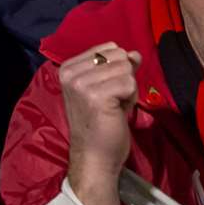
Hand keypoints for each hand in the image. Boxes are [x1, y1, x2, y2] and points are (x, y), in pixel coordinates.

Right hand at [60, 42, 140, 204]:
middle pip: (119, 56)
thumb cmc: (100, 123)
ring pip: (126, 69)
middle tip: (111, 101)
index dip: (116, 69)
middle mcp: (71, 73)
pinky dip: (130, 99)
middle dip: (124, 78)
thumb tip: (135, 53)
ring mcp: (82, 84)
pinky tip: (118, 112)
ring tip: (114, 107)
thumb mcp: (107, 87)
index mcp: (68, 68)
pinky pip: (130, 83)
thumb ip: (119, 67)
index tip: (106, 92)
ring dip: (128, 89)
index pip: (109, 48)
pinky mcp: (97, 96)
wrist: (95, 156)